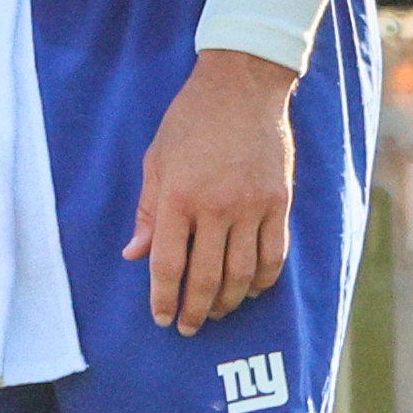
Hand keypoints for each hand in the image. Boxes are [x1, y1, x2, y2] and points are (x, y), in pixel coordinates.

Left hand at [122, 50, 295, 337]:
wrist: (242, 86)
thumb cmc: (190, 120)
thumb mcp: (157, 159)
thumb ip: (148, 212)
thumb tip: (134, 255)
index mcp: (178, 195)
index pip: (169, 263)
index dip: (164, 298)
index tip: (162, 319)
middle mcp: (216, 207)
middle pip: (207, 277)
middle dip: (195, 310)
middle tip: (189, 326)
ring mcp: (252, 206)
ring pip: (243, 274)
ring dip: (229, 301)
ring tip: (217, 312)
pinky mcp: (279, 203)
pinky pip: (274, 255)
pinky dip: (263, 280)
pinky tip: (251, 290)